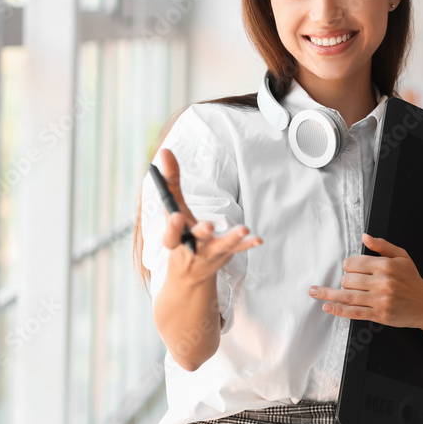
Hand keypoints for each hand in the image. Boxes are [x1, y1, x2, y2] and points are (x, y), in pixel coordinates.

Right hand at [157, 148, 261, 285]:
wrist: (190, 273)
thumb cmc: (179, 233)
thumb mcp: (172, 209)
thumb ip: (169, 181)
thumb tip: (164, 150)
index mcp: (174, 240)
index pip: (170, 235)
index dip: (172, 228)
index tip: (174, 216)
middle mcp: (191, 248)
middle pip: (196, 240)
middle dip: (201, 233)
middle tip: (207, 226)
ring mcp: (210, 253)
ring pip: (221, 246)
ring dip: (232, 238)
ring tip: (244, 229)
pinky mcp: (225, 254)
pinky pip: (237, 249)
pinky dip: (247, 244)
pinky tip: (258, 239)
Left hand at [310, 233, 422, 327]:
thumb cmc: (412, 280)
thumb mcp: (402, 257)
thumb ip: (382, 246)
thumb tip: (365, 237)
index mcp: (386, 266)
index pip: (354, 263)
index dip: (348, 266)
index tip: (350, 268)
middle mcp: (382, 283)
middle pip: (349, 280)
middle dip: (344, 280)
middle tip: (348, 282)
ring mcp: (380, 300)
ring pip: (348, 296)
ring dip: (328, 294)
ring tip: (314, 292)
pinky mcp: (379, 315)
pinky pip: (354, 313)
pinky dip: (338, 310)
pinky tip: (327, 306)